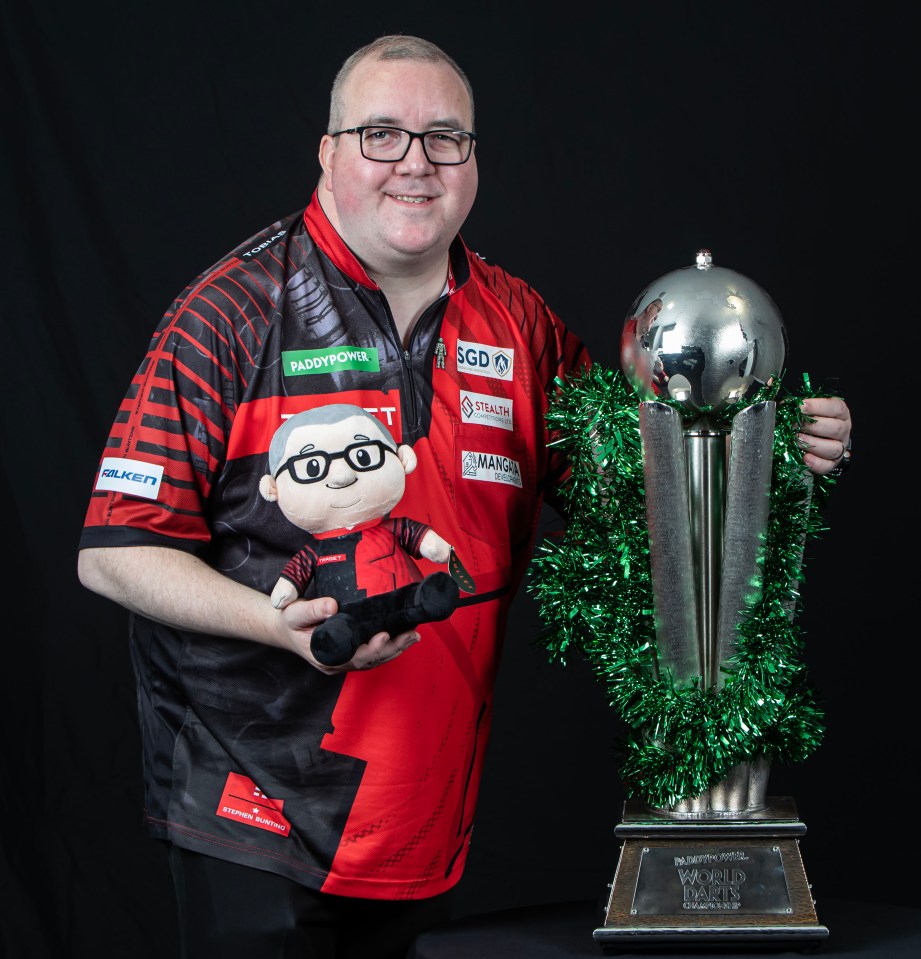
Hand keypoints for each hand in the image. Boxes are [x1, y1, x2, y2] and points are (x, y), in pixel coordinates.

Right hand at [278, 596, 419, 674]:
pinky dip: (389, 647)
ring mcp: (344, 661)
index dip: (371, 650)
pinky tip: (403, 637)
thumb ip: (312, 610)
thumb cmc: (290, 622)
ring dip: (395, 649)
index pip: (353, 659)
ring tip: (413, 636)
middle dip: (392, 648)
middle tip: (410, 635)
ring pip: (374, 660)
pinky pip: (372, 655)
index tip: (383, 634)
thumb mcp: (295, 613)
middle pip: (369, 661)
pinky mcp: (350, 654)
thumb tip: (332, 606)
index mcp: (325, 657)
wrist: (284, 628)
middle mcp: (337, 663)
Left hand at [798, 396, 851, 475]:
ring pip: (833, 448)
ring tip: (796, 440)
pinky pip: (827, 465)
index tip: (800, 407)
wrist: (815, 442)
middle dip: (812, 426)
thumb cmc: (810, 422)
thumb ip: (800, 408)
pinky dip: (816, 463)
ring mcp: (839, 447)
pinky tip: (805, 458)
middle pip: (835, 428)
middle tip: (794, 425)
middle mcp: (843, 430)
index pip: (835, 407)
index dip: (818, 406)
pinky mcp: (832, 463)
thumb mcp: (809, 411)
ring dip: (812, 444)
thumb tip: (785, 406)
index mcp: (840, 413)